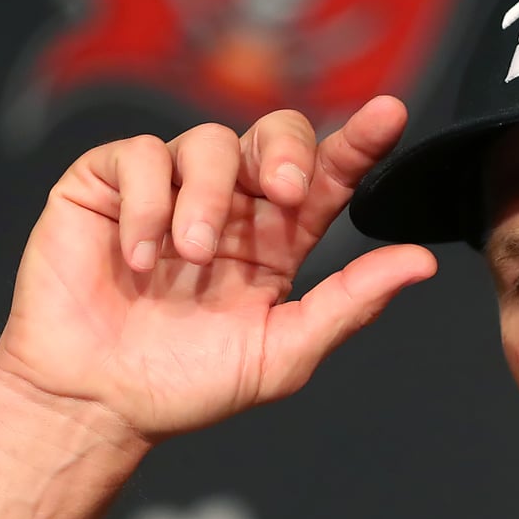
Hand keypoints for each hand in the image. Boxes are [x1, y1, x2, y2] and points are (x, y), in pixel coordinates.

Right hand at [0, 96, 435, 443]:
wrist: (96, 403)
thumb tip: (422, 262)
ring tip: (190, 258)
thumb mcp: (283, 354)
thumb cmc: (186, 386)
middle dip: (286, 149)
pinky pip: (138, 156)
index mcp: (277, 239)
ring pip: (205, 141)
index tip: (389, 115)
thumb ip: (349, 304)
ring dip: (205, 198)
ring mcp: (167, 190)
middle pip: (273, 134)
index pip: (327, 176)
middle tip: (285, 190)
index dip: (358, 143)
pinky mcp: (107, 186)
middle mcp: (228, 205)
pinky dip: (146, 204)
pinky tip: (140, 259)